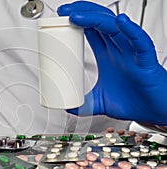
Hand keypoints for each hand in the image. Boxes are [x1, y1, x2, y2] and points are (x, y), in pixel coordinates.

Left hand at [57, 1, 166, 124]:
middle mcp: (119, 49)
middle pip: (99, 22)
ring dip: (95, 18)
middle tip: (63, 11)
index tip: (60, 19)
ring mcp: (132, 53)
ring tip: (77, 15)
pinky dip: (131, 31)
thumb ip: (83, 104)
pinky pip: (140, 42)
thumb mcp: (100, 102)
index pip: (90, 30)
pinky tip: (120, 23)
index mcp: (107, 55)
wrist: (155, 112)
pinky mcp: (146, 61)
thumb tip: (67, 107)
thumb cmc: (134, 101)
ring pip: (115, 27)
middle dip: (81, 12)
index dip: (76, 21)